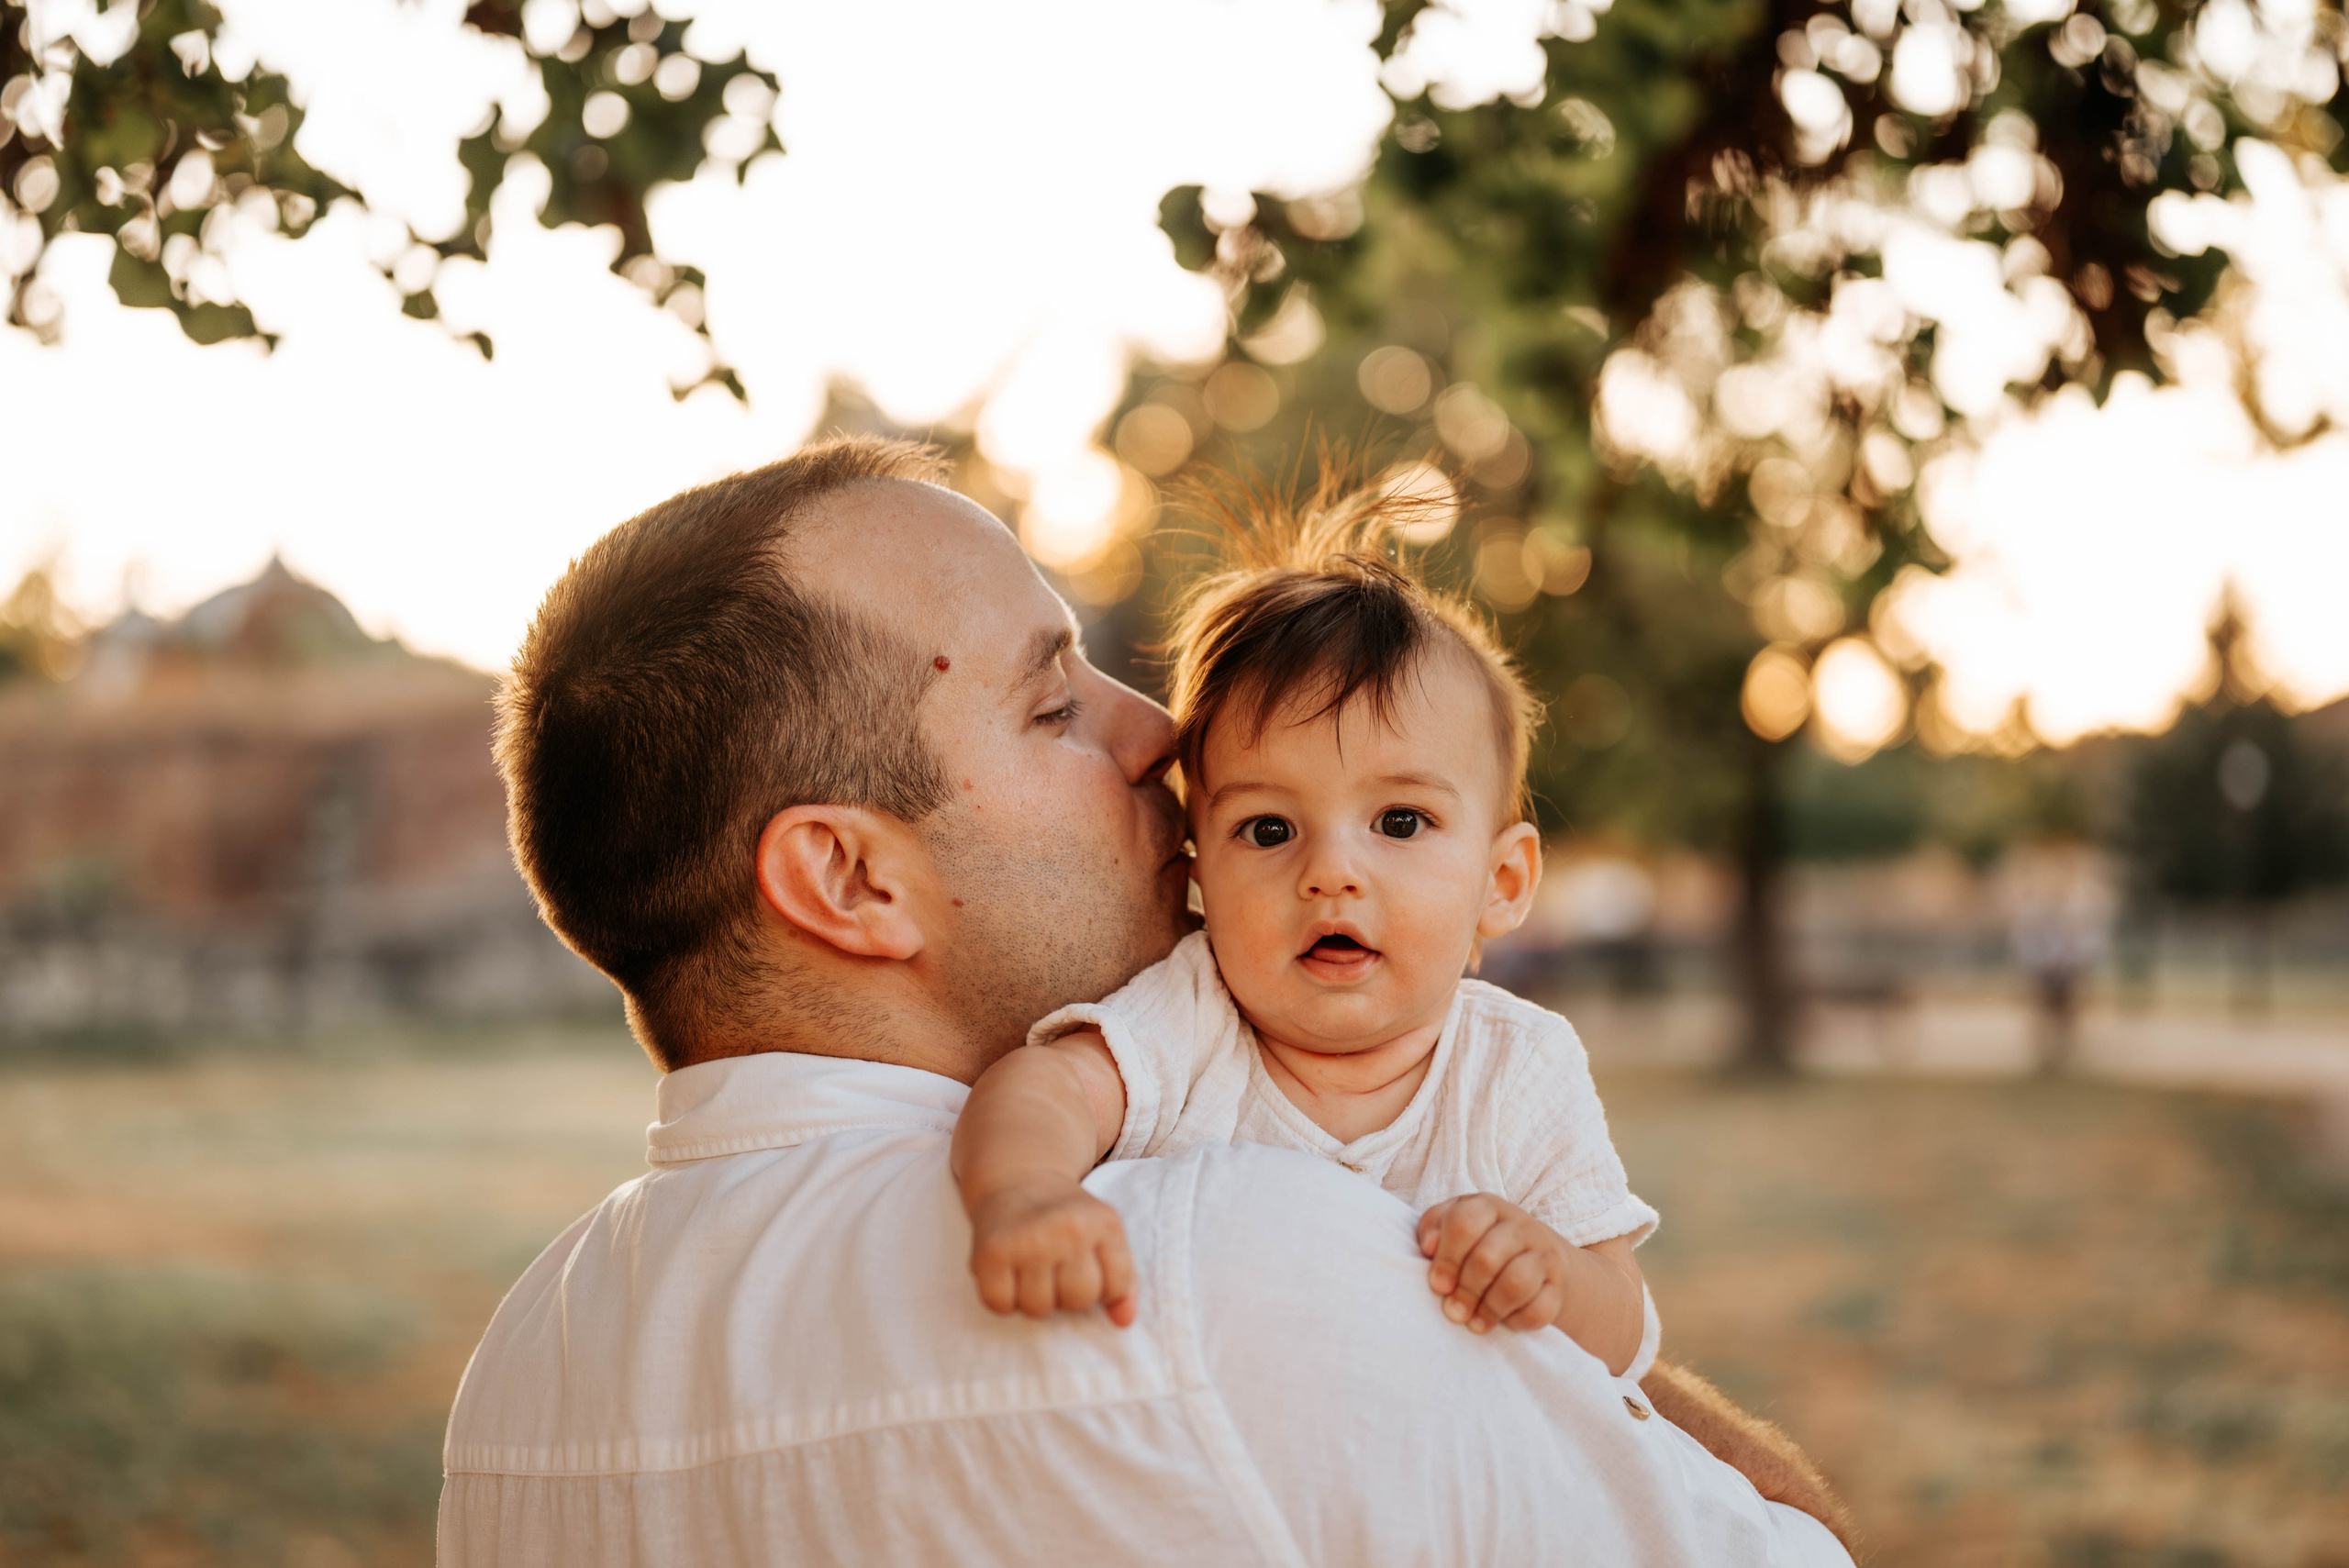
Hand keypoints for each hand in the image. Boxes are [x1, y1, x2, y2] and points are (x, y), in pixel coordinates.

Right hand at [967, 1178, 1137, 1327]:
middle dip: (1068, 1295)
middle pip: (1078, 1300)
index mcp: (1104, 1224)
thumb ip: (1123, 1279)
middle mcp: (1067, 1229)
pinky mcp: (990, 1252)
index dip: (1102, 1289)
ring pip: (1038, 1308)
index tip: (1087, 1269)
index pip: (1115, 1288)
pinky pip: (1000, 1305)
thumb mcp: (1105, 1234)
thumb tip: (1124, 1321)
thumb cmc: (1067, 1216)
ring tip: (1032, 1271)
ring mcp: (1027, 1240)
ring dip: (1034, 1298)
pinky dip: (1002, 1298)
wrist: (1018, 1177)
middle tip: (1057, 1270)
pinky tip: (1008, 1274)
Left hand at [1416, 1193, 1572, 1333]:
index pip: (1465, 1222)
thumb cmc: (1480, 1243)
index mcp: (1488, 1207)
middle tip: (1453, 1311)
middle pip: (1487, 1257)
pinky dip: (1518, 1321)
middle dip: (1465, 1290)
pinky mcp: (1558, 1287)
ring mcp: (1544, 1255)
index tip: (1437, 1285)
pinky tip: (1504, 1322)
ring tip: (1473, 1323)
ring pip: (1516, 1283)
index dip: (1447, 1257)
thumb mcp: (1454, 1226)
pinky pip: (1539, 1309)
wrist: (1539, 1258)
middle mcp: (1520, 1226)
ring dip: (1489, 1308)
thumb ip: (1434, 1228)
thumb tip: (1429, 1247)